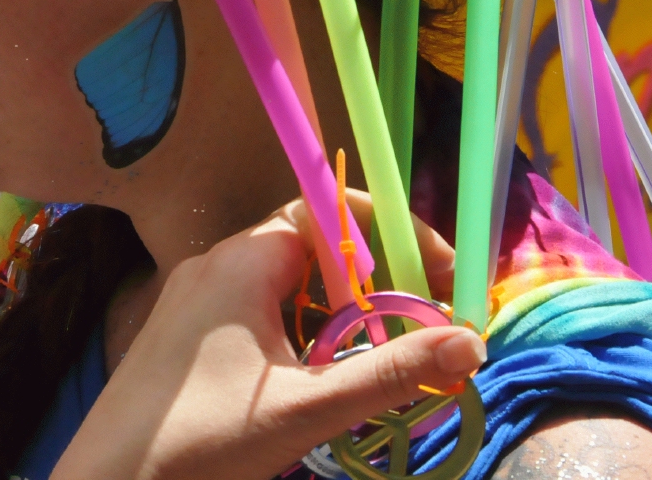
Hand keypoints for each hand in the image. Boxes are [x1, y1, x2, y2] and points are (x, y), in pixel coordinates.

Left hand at [50, 199, 481, 479]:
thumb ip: (391, 373)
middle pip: (313, 251)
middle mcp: (215, 264)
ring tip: (373, 370)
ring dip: (335, 322)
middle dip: (372, 289)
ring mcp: (191, 301)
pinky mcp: (179, 340)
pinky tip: (311, 389)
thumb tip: (472, 342)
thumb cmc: (202, 442)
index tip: (440, 280)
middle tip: (418, 335)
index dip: (392, 236)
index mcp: (244, 260)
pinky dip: (295, 341)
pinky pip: (253, 318)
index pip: (330, 210)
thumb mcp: (307, 409)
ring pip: (284, 290)